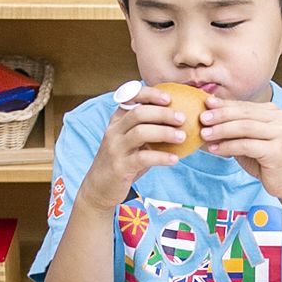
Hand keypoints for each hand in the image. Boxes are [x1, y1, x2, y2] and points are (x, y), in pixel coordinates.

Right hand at [79, 95, 195, 214]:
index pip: (130, 98)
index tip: (169, 97)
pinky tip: (175, 159)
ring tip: (183, 137)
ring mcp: (115, 148)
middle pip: (138, 113)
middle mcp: (114, 131)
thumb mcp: (129, 141)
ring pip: (140, 133)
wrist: (99, 187)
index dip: (150, 95)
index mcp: (117, 121)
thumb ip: (146, 128)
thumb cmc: (122, 160)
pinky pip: (143, 158)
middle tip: (182, 118)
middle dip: (162, 113)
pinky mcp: (120, 167)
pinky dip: (161, 157)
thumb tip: (177, 118)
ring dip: (164, 133)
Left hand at [199, 96, 281, 203]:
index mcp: (275, 112)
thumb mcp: (248, 141)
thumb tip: (207, 120)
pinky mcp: (277, 150)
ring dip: (221, 130)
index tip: (205, 104)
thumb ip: (234, 129)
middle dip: (220, 115)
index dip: (224, 105)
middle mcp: (281, 118)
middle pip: (244, 114)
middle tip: (202, 118)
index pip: (245, 106)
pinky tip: (215, 149)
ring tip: (204, 134)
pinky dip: (228, 146)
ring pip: (244, 127)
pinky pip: (246, 145)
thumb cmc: (266, 161)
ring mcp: (281, 133)